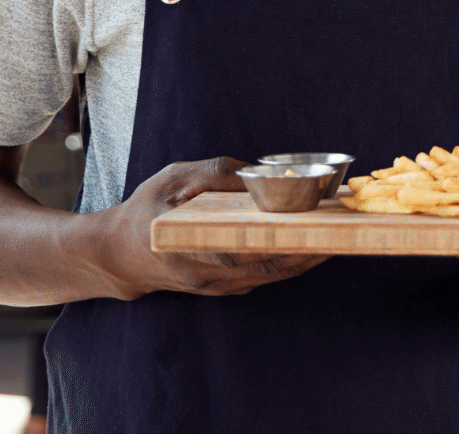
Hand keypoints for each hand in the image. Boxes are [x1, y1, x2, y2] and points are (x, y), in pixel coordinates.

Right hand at [97, 157, 329, 299]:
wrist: (116, 255)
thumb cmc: (145, 210)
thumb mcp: (173, 178)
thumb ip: (214, 173)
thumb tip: (255, 171)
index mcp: (192, 245)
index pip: (248, 248)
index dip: (286, 241)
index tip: (317, 227)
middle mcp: (206, 274)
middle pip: (269, 267)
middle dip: (308, 252)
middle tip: (342, 233)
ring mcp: (214, 286)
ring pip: (270, 276)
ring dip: (305, 260)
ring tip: (337, 239)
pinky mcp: (220, 288)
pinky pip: (262, 277)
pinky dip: (288, 264)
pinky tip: (311, 248)